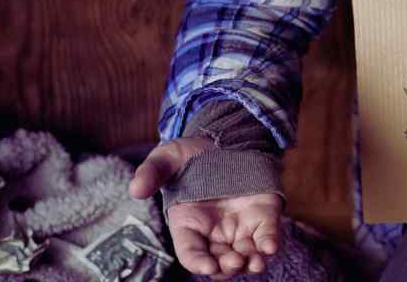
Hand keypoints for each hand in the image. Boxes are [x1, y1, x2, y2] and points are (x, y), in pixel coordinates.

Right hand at [129, 138, 282, 278]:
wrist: (223, 139)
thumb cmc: (190, 154)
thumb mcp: (167, 158)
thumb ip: (152, 172)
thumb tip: (135, 190)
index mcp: (188, 226)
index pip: (191, 254)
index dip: (198, 264)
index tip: (207, 267)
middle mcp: (215, 233)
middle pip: (220, 263)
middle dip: (227, 268)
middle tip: (235, 262)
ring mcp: (240, 226)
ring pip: (246, 256)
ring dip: (251, 264)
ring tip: (256, 263)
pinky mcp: (262, 215)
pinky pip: (267, 234)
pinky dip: (269, 243)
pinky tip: (270, 247)